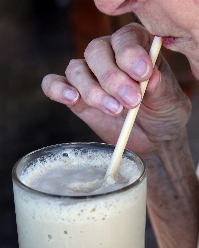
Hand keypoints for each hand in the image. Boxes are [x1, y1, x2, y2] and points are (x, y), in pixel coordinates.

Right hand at [42, 23, 190, 155]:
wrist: (152, 137)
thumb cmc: (163, 113)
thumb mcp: (169, 100)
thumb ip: (160, 87)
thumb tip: (150, 76)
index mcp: (136, 48)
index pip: (125, 38)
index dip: (130, 54)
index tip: (143, 74)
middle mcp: (110, 56)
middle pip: (96, 52)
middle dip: (112, 78)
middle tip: (131, 101)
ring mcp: (90, 76)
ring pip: (77, 69)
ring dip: (93, 91)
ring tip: (115, 110)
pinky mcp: (76, 98)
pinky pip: (54, 84)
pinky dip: (57, 89)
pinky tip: (71, 98)